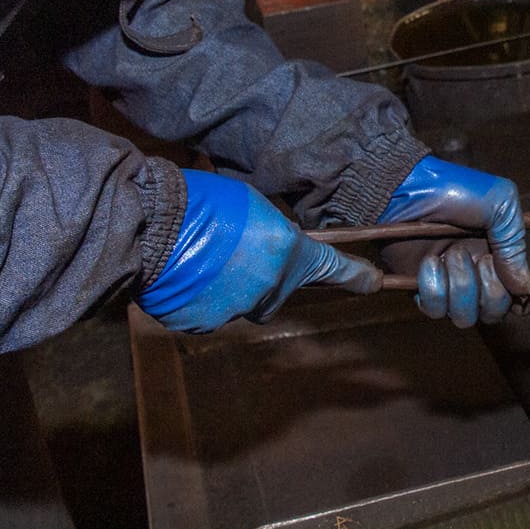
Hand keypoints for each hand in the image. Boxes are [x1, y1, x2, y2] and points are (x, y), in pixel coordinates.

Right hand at [137, 169, 379, 332]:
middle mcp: (270, 286)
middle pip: (276, 291)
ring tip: (203, 257)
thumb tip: (275, 251)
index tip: (375, 282)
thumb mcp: (254, 207)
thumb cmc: (204, 204)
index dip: (356, 276)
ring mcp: (237, 309)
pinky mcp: (205, 324)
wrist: (154, 224)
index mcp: (287, 252)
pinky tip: (187, 274)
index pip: (332, 268)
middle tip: (234, 252)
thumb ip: (275, 236)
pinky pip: (211, 313)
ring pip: (243, 303)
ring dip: (230, 287)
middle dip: (262, 277)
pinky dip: (203, 299)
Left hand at [378, 156, 529, 326]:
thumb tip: (524, 288)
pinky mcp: (421, 287)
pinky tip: (429, 262)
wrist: (407, 188)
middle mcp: (476, 273)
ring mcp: (448, 283)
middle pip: (495, 312)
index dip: (525, 299)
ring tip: (451, 254)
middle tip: (479, 259)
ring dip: (461, 287)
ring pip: (464, 317)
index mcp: (499, 254)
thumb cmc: (453, 188)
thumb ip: (515, 245)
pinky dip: (433, 288)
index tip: (523, 292)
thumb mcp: (499, 202)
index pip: (520, 294)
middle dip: (490, 290)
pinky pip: (434, 309)